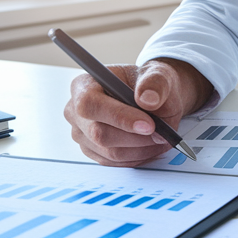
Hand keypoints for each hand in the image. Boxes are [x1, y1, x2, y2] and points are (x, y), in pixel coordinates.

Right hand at [63, 59, 212, 166]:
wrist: (151, 98)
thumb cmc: (149, 84)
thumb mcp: (158, 74)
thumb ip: (155, 83)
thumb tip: (148, 100)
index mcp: (84, 84)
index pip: (91, 104)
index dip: (119, 117)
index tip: (149, 124)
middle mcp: (75, 111)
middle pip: (99, 133)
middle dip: (136, 137)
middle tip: (162, 133)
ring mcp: (81, 134)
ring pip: (110, 152)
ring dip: (141, 148)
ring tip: (160, 136)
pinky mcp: (92, 151)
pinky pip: (115, 162)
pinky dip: (138, 156)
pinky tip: (150, 144)